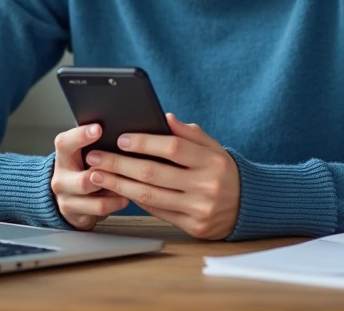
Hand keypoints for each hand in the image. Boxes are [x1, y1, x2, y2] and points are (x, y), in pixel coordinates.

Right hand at [50, 123, 129, 230]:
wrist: (69, 197)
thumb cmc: (82, 169)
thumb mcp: (84, 153)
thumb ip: (97, 144)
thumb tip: (124, 134)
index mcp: (64, 156)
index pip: (65, 143)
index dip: (81, 136)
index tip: (98, 129)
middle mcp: (61, 178)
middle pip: (83, 179)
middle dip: (105, 175)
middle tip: (122, 168)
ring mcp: (66, 198)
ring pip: (93, 197)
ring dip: (113, 189)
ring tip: (129, 183)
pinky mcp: (74, 214)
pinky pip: (99, 209)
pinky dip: (114, 202)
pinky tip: (124, 197)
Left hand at [85, 113, 239, 240]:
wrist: (248, 206)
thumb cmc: (224, 171)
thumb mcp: (214, 147)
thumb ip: (189, 133)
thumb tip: (165, 117)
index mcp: (213, 161)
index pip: (174, 148)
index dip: (145, 143)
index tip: (121, 139)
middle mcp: (207, 186)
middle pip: (155, 173)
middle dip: (120, 164)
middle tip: (95, 156)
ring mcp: (199, 209)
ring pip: (150, 196)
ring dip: (119, 184)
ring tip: (98, 175)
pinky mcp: (193, 227)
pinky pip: (157, 212)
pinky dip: (136, 200)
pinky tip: (119, 190)